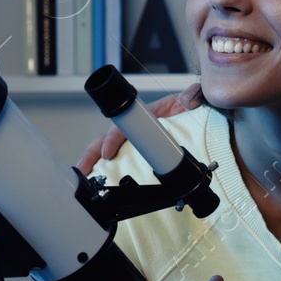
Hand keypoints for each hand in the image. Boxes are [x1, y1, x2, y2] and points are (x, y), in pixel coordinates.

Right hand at [77, 83, 203, 173]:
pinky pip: (122, 164)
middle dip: (92, 154)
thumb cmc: (186, 107)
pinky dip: (110, 174)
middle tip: (84, 168)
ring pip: (109, 152)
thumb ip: (191, 97)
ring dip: (95, 164)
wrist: (196, 115)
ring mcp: (136, 143)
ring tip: (86, 176)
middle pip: (107, 140)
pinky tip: (103, 183)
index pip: (123, 127)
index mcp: (144, 117)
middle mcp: (136, 130)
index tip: (107, 152)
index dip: (113, 139)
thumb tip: (190, 99)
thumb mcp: (189, 101)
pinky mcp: (140, 155)